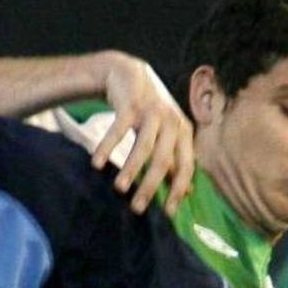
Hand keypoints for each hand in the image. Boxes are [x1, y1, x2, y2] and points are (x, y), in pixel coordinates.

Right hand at [94, 55, 195, 215]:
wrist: (130, 73)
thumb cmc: (150, 112)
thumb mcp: (168, 134)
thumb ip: (176, 161)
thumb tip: (189, 191)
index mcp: (184, 133)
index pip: (186, 167)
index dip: (178, 191)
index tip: (168, 214)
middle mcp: (172, 122)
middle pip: (163, 160)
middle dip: (150, 187)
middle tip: (136, 209)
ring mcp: (152, 112)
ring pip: (142, 147)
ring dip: (130, 169)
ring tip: (119, 189)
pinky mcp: (131, 104)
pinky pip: (118, 129)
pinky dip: (107, 146)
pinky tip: (97, 163)